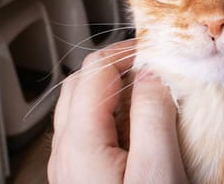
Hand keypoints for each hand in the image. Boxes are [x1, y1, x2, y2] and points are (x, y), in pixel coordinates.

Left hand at [48, 40, 187, 182]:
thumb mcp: (158, 171)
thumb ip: (153, 117)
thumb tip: (151, 75)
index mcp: (80, 143)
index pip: (95, 70)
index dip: (127, 53)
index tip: (157, 53)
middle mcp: (65, 153)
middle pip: (81, 83)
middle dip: (116, 66)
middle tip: (151, 66)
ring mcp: (68, 167)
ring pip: (80, 107)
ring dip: (111, 90)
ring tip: (147, 94)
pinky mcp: (79, 178)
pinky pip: (86, 132)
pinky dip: (109, 115)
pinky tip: (136, 128)